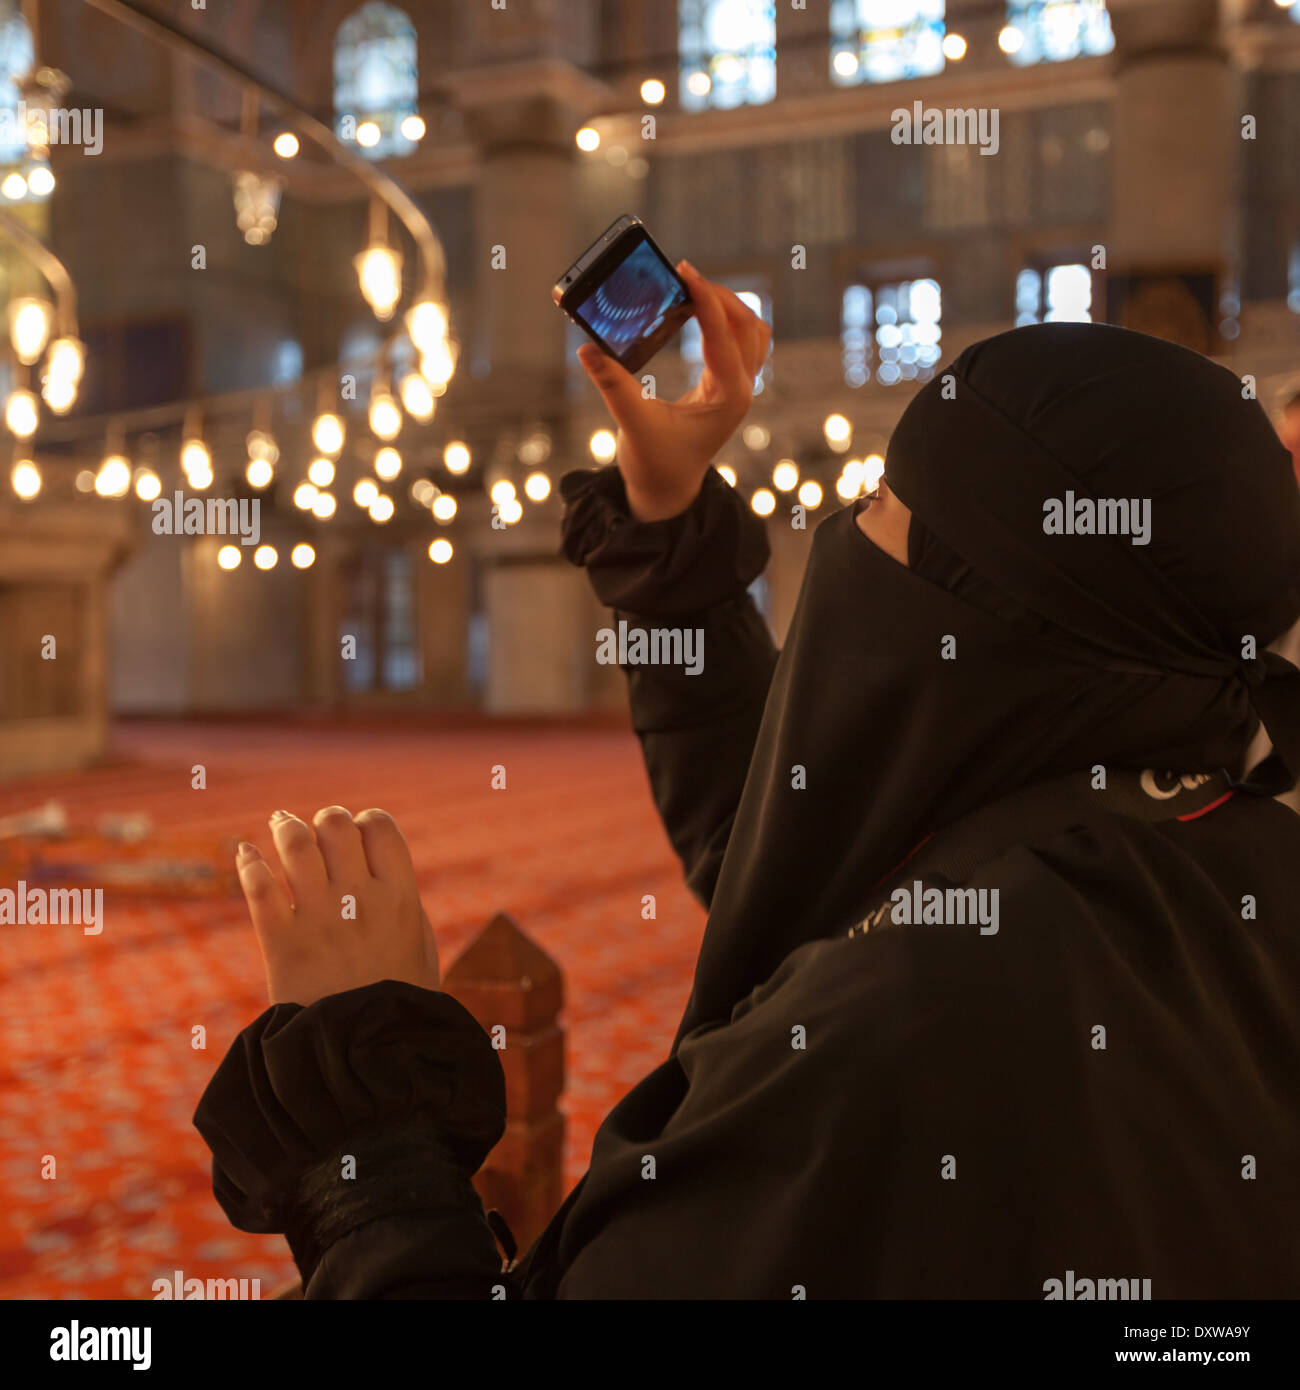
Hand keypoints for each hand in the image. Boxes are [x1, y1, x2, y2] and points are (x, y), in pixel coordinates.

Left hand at [235, 807, 440, 1006]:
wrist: (362, 1054)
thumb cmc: (398, 1002)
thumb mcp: (421, 948)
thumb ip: (405, 902)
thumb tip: (381, 865)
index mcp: (400, 898)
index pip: (380, 827)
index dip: (367, 822)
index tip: (359, 835)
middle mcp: (359, 899)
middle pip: (336, 825)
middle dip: (326, 820)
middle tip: (318, 831)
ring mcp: (317, 918)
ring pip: (295, 844)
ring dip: (286, 828)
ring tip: (281, 826)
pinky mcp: (281, 941)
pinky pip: (258, 885)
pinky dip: (248, 862)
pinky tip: (246, 854)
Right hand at [577, 261, 771, 520]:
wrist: (667, 491)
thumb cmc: (654, 464)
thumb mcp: (632, 424)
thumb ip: (613, 385)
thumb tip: (587, 349)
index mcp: (728, 397)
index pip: (723, 335)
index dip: (705, 298)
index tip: (685, 270)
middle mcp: (740, 390)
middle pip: (747, 325)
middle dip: (719, 296)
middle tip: (684, 276)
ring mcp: (738, 389)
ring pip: (751, 332)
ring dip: (728, 306)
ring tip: (693, 289)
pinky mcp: (727, 387)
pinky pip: (739, 343)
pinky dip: (725, 321)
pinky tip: (696, 311)